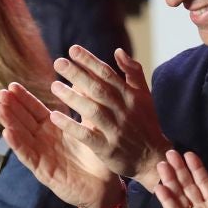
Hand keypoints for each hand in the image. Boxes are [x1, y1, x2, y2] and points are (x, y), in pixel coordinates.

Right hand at [0, 81, 123, 207]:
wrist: (105, 186)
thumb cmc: (98, 157)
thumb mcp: (91, 128)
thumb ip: (86, 107)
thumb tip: (86, 81)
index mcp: (54, 128)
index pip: (35, 110)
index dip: (23, 98)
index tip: (12, 85)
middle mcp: (44, 141)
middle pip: (24, 121)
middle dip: (12, 107)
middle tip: (1, 93)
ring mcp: (42, 156)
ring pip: (22, 137)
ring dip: (10, 123)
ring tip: (0, 108)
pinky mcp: (44, 171)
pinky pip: (28, 157)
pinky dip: (18, 145)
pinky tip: (8, 133)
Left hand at [47, 46, 171, 188]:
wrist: (153, 158)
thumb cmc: (146, 124)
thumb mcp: (144, 96)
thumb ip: (133, 72)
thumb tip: (118, 51)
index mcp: (130, 96)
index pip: (108, 74)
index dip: (90, 61)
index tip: (72, 50)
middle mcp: (124, 111)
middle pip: (98, 89)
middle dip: (78, 74)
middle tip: (58, 62)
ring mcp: (116, 130)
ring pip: (92, 111)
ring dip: (72, 98)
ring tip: (54, 86)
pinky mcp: (108, 149)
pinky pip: (87, 136)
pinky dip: (71, 126)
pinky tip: (54, 117)